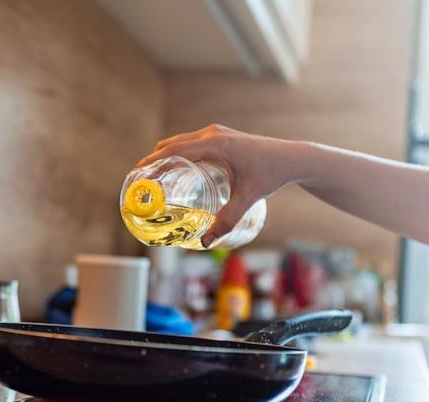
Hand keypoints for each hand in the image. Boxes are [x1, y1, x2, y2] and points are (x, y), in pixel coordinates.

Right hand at [136, 124, 300, 246]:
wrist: (291, 158)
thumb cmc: (271, 173)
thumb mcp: (247, 198)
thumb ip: (227, 220)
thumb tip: (205, 241)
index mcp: (215, 144)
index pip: (174, 151)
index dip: (152, 162)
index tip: (136, 174)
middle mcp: (212, 134)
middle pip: (172, 144)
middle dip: (153, 160)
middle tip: (139, 181)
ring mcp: (216, 133)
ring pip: (180, 142)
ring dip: (164, 156)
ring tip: (152, 177)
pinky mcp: (220, 137)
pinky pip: (191, 143)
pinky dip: (177, 153)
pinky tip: (175, 170)